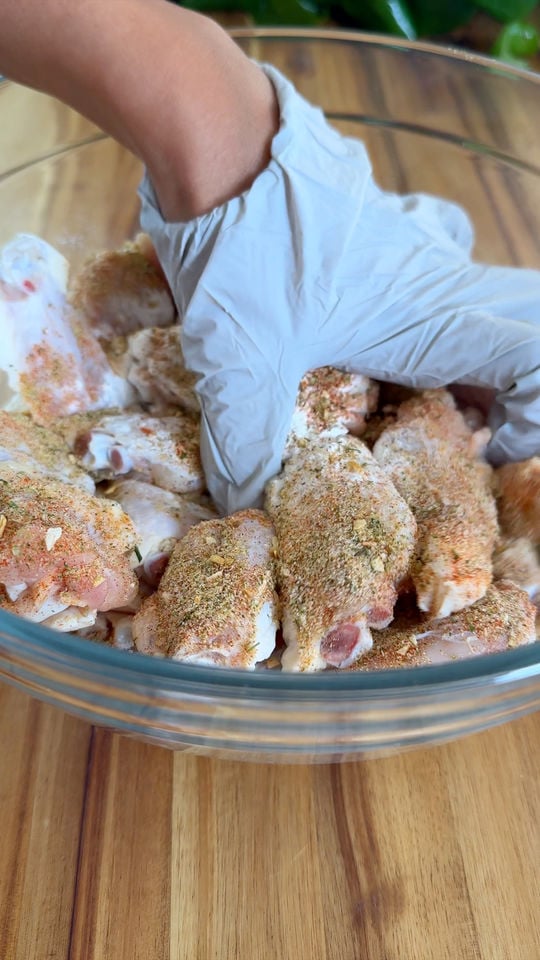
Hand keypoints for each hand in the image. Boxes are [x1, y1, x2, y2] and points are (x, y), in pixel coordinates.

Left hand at [139, 64, 539, 514]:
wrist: (219, 144)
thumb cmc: (241, 248)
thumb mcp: (239, 361)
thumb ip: (245, 443)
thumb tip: (245, 502)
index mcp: (430, 319)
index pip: (539, 358)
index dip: (535, 418)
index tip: (481, 451)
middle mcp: (442, 284)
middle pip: (532, 326)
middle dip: (520, 389)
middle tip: (464, 431)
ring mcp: (420, 256)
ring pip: (492, 305)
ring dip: (480, 359)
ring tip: (422, 400)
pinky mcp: (391, 240)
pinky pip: (450, 276)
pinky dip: (443, 318)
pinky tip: (383, 340)